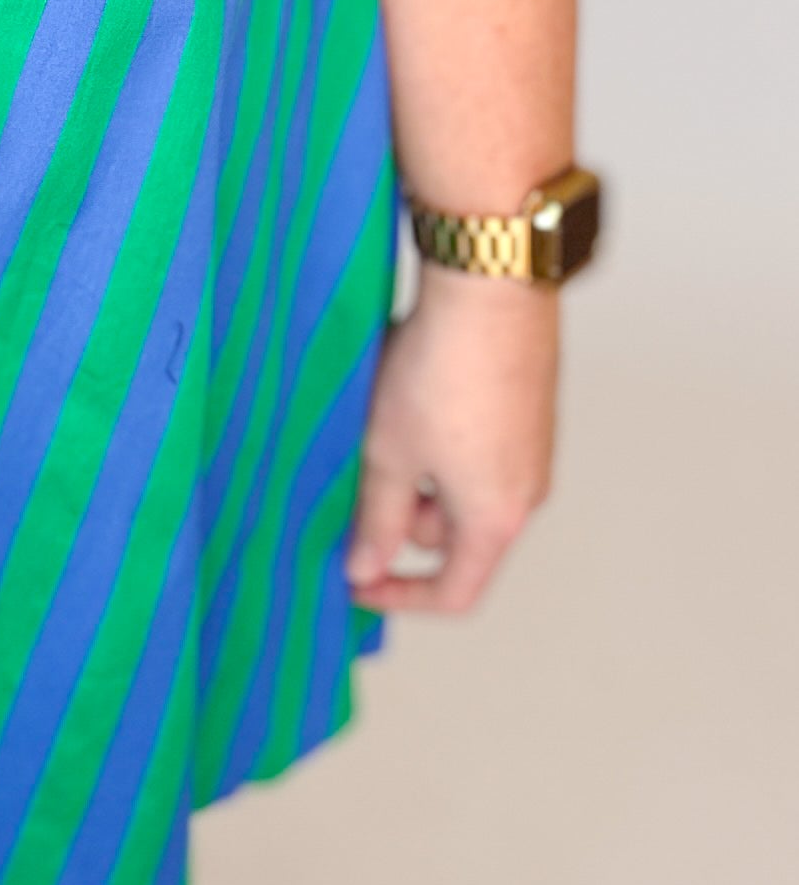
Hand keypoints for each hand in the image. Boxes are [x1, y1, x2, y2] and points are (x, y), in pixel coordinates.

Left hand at [346, 268, 558, 614]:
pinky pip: (475, 448)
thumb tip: (366, 568)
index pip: (455, 592)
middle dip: (400, 515)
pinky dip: (437, 440)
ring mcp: (530, 447)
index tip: (354, 580)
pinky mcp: (525, 408)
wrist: (488, 288)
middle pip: (454, 536)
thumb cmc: (440, 372)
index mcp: (496, 518)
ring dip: (415, 471)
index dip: (399, 596)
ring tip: (379, 422)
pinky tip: (406, 394)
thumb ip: (375, 518)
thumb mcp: (389, 454)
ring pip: (459, 487)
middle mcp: (526, 490)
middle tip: (355, 473)